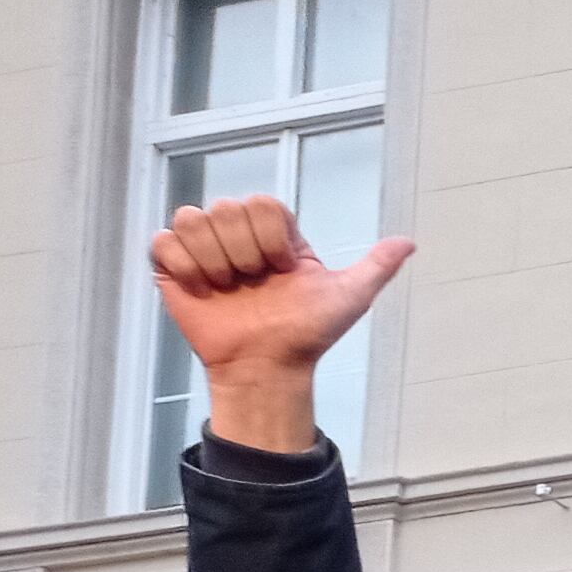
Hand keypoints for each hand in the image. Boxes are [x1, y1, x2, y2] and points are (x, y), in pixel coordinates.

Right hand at [147, 195, 413, 452]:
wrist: (268, 368)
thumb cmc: (306, 334)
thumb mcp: (348, 298)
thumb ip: (376, 267)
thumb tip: (408, 244)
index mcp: (273, 231)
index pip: (262, 203)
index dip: (272, 239)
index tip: (283, 272)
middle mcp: (237, 232)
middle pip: (227, 208)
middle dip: (246, 253)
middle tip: (255, 285)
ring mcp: (203, 246)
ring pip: (192, 218)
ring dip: (215, 260)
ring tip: (229, 289)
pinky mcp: (171, 265)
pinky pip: (163, 242)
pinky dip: (184, 268)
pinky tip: (203, 291)